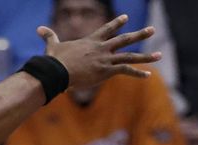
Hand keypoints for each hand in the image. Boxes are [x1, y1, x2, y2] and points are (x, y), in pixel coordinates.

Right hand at [38, 15, 160, 88]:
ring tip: (159, 55)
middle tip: (151, 30)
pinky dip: (137, 73)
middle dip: (139, 35)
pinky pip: (125, 71)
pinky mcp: (106, 71)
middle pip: (124, 39)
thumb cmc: (54, 60)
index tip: (125, 17)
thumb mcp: (53, 45)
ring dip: (145, 56)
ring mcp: (105, 60)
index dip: (116, 23)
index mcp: (91, 41)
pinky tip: (148, 75)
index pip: (107, 29)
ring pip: (130, 56)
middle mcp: (102, 48)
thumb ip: (49, 36)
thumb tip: (38, 29)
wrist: (58, 71)